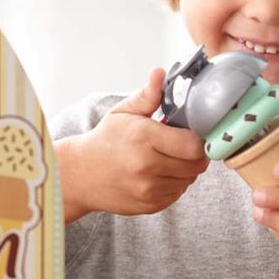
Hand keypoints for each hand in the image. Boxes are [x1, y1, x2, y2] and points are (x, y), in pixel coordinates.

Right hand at [57, 68, 208, 221]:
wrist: (80, 174)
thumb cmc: (105, 140)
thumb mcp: (123, 113)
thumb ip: (147, 95)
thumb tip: (160, 72)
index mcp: (143, 137)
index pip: (193, 145)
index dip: (199, 139)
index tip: (192, 133)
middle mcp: (146, 166)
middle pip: (196, 165)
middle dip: (195, 155)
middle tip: (183, 146)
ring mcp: (148, 189)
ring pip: (188, 180)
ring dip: (185, 170)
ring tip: (167, 159)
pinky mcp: (149, 205)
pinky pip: (177, 194)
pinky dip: (174, 184)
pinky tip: (158, 173)